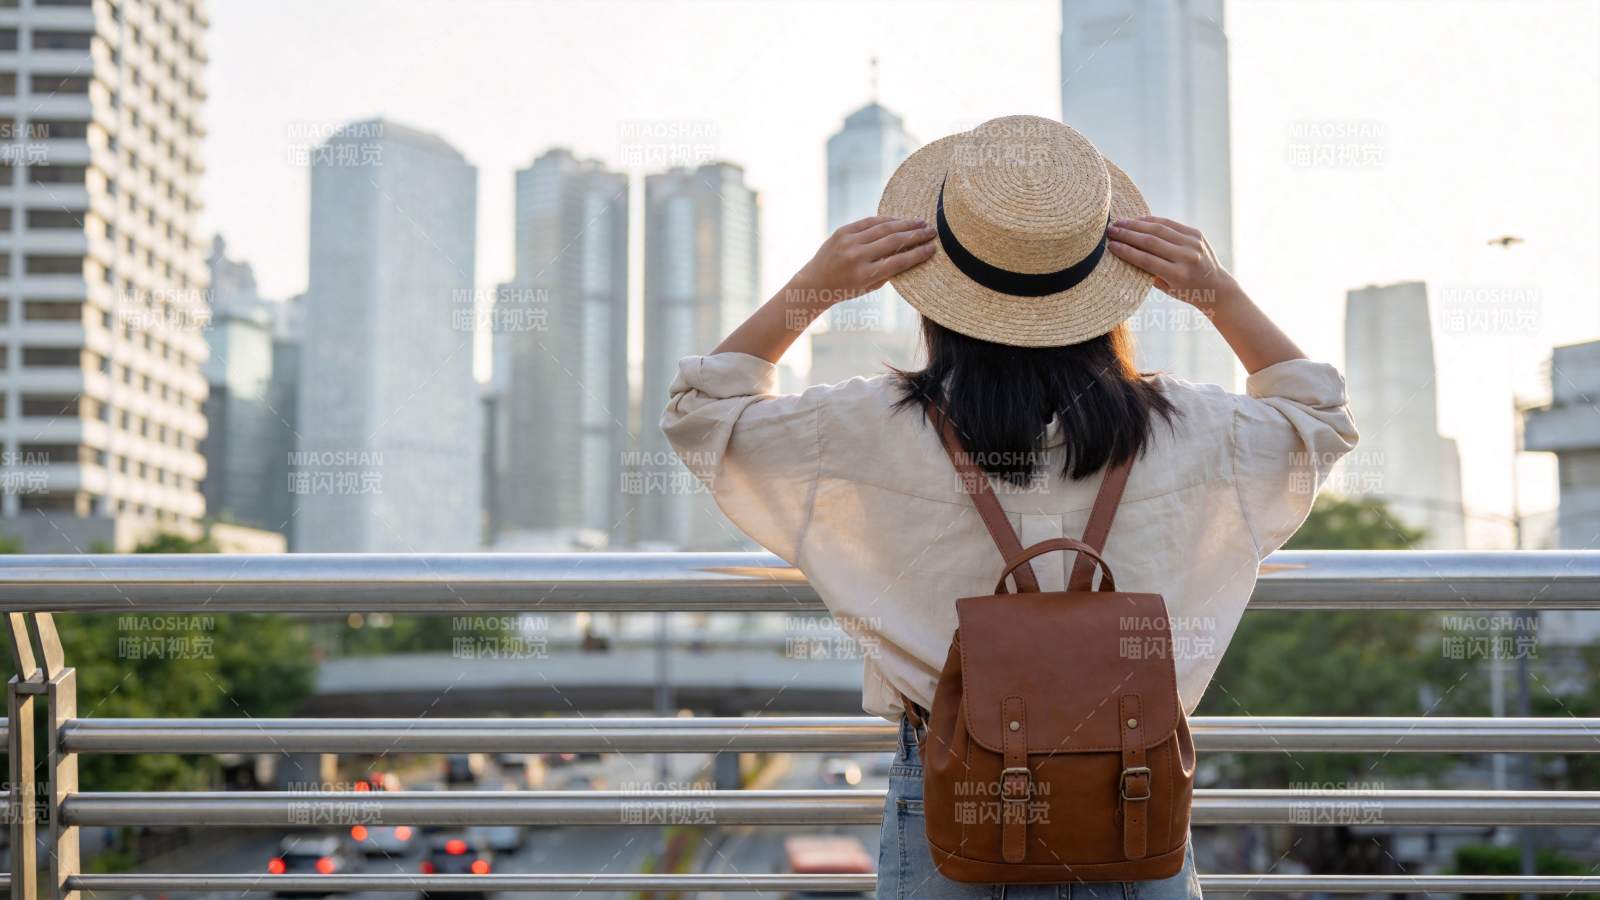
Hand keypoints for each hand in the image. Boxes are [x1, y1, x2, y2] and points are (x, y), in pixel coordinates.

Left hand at [789, 216, 936, 305]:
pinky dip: (886, 220)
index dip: (918, 254)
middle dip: (916, 235)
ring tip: (920, 223)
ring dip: (905, 224)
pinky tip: (899, 220)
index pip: (899, 261)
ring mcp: (848, 242)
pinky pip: (869, 222)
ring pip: (883, 228)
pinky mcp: (842, 231)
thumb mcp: (869, 287)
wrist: (814, 283)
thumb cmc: (846, 288)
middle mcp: (857, 257)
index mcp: (865, 275)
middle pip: (894, 241)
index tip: (933, 248)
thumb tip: (912, 252)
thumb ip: (889, 271)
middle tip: (933, 231)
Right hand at [1107, 216, 1238, 309]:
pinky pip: (1169, 224)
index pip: (1146, 260)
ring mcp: (1193, 243)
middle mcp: (1187, 257)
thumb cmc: (1187, 292)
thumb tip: (1125, 252)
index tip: (1110, 246)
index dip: (1126, 251)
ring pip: (1159, 229)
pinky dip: (1151, 221)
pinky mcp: (1196, 233)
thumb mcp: (1167, 288)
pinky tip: (1137, 220)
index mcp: (1178, 274)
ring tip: (1119, 223)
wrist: (1217, 286)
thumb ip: (1149, 272)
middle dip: (1127, 234)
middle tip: (1110, 230)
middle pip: (1150, 241)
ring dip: (1136, 224)